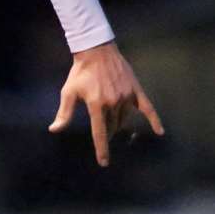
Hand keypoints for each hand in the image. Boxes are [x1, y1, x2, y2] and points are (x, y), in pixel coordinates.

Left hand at [49, 41, 164, 166]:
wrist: (97, 50)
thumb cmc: (80, 73)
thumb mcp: (68, 92)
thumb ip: (64, 113)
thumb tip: (54, 129)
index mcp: (96, 105)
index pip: (100, 133)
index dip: (102, 149)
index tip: (104, 162)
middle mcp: (113, 102)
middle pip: (113, 126)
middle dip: (108, 133)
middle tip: (104, 134)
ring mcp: (126, 96)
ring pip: (125, 119)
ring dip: (119, 125)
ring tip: (114, 127)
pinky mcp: (135, 89)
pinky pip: (147, 107)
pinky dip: (154, 119)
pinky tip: (160, 131)